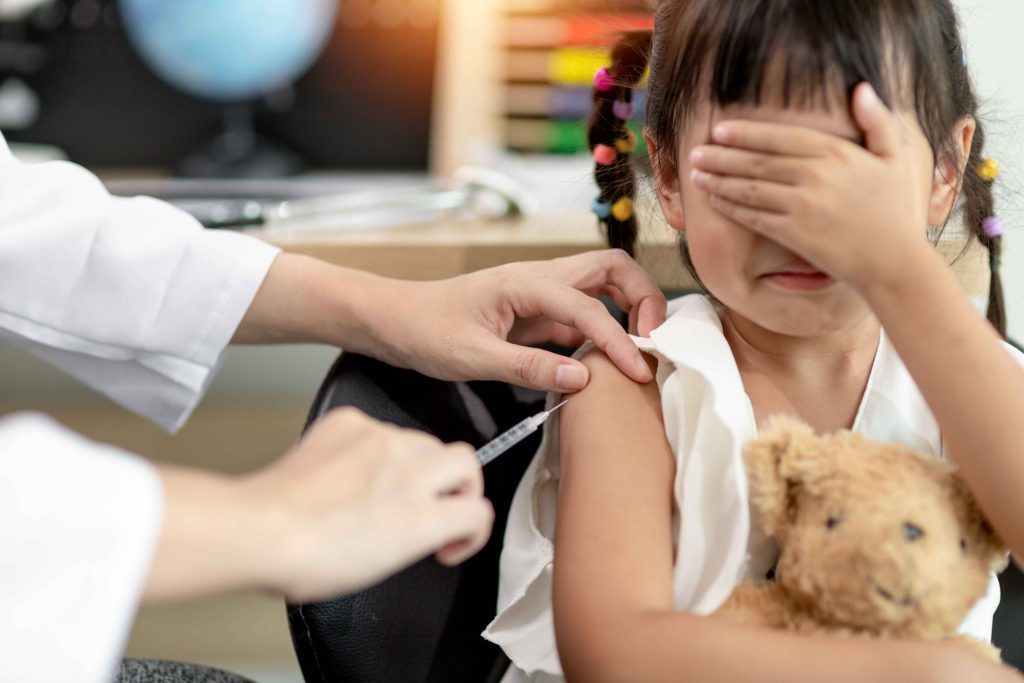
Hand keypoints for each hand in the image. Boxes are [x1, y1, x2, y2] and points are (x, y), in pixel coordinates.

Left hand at [240, 408, 491, 602]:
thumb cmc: (310, 560)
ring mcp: (380, 440)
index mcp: (423, 516)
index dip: (470, 530)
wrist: (259, 530)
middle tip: (433, 506)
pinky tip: (351, 471)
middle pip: (465, 462)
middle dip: (456, 486)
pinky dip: (373, 447)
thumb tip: (428, 525)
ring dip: (417, 464)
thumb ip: (421, 537)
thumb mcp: (384, 566)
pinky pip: (380, 427)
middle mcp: (409, 470)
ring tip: (383, 491)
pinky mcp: (350, 423)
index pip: (478, 511)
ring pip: (424, 441)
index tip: (450, 539)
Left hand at [369, 249, 666, 391]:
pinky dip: (602, 332)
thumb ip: (528, 366)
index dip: (620, 341)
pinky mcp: (534, 314)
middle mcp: (539, 279)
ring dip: (628, 309)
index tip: (638, 374)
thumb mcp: (472, 357)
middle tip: (652, 342)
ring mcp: (538, 294)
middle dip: (643, 298)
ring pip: (600, 286)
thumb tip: (583, 379)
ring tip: (638, 350)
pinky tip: (603, 363)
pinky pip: (580, 314)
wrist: (393, 320)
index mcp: (525, 283)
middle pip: (612, 269)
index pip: (591, 308)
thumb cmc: (424, 331)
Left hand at [689, 83, 935, 292]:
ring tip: (696, 174)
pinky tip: (714, 201)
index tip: (721, 128)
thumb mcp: (896, 157)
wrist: (894, 262)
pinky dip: (731, 208)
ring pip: (750, 188)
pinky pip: (754, 217)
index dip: (747, 132)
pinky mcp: (794, 234)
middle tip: (696, 151)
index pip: (781, 136)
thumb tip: (861, 88)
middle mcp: (816, 176)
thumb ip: (878, 122)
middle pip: (758, 161)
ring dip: (719, 180)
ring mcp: (803, 206)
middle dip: (722, 155)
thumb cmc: (895, 209)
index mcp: (837, 153)